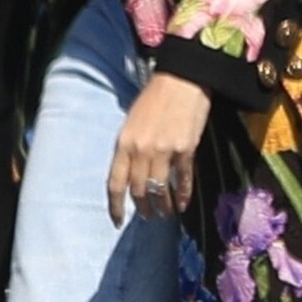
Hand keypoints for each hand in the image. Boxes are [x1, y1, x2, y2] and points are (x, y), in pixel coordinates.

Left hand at [107, 74, 211, 225]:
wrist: (182, 80)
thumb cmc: (154, 98)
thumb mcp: (132, 122)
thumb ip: (129, 148)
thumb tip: (132, 174)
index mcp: (124, 143)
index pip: (115, 183)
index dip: (115, 206)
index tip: (117, 221)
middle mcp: (141, 151)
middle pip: (139, 190)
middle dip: (143, 208)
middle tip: (148, 216)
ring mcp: (164, 151)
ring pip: (160, 189)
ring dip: (163, 206)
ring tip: (165, 213)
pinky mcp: (186, 150)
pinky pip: (182, 180)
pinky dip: (183, 195)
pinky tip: (183, 204)